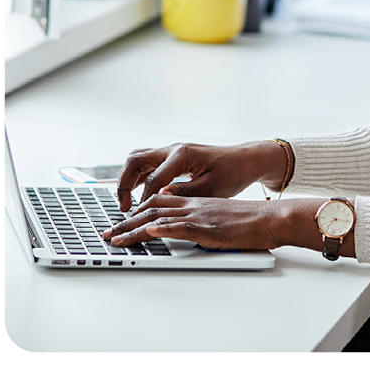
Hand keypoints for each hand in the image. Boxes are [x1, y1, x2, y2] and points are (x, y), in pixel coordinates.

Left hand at [103, 194, 285, 250]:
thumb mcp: (221, 219)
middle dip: (126, 223)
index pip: (160, 202)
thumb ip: (202, 223)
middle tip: (107, 234)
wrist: (271, 218)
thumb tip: (189, 234)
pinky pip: (182, 226)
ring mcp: (200, 216)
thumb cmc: (251, 221)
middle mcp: (194, 205)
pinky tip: (149, 232)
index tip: (121, 223)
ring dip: (134, 230)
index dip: (137, 212)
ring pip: (160, 219)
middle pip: (152, 209)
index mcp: (197, 202)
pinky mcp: (209, 228)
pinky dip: (163, 229)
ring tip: (115, 239)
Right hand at [115, 141, 282, 210]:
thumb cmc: (233, 173)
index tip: (137, 219)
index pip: (152, 180)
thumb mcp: (212, 187)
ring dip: (128, 178)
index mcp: (182, 156)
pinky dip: (139, 176)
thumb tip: (161, 196)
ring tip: (127, 203)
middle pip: (135, 160)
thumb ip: (185, 192)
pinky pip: (148, 163)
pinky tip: (140, 194)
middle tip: (123, 208)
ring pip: (138, 158)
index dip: (143, 202)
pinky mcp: (174, 157)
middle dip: (124, 184)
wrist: (245, 160)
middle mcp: (173, 150)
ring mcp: (172, 151)